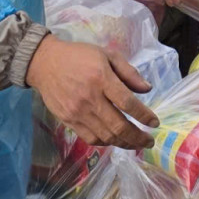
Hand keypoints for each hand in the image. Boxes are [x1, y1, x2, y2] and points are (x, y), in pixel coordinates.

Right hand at [26, 35, 158, 149]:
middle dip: (137, 137)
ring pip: (106, 136)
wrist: (44, 64)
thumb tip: (147, 89)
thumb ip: (128, 72)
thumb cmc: (79, 56)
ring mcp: (78, 112)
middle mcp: (90, 98)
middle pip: (118, 125)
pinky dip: (106, 142)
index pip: (127, 103)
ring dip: (124, 143)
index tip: (154, 123)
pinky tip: (115, 140)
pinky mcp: (68, 121)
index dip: (144, 115)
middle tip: (149, 142)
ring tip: (136, 144)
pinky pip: (90, 138)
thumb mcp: (106, 54)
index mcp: (101, 78)